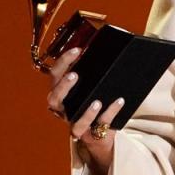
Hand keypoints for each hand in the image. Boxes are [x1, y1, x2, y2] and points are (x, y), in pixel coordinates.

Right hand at [46, 47, 122, 173]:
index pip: (55, 75)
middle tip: (74, 75)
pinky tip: (119, 101)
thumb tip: (116, 39)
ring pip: (75, 123)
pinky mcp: (91, 135)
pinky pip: (100, 125)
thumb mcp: (93, 85)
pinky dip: (110, 112)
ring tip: (97, 101)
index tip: (77, 50)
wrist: (101, 133)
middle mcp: (64, 110)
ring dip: (86, 112)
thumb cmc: (96, 102)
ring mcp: (76, 124)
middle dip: (63, 87)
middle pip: (54, 99)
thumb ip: (96, 70)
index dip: (63, 62)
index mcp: (62, 93)